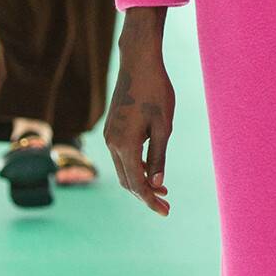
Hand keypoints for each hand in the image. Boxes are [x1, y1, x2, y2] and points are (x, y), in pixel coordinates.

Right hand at [105, 7, 174, 214]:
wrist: (138, 63)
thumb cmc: (156, 91)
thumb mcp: (164, 126)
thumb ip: (159, 156)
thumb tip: (157, 182)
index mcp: (125, 144)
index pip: (137, 183)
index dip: (150, 200)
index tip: (165, 211)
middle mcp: (112, 143)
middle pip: (127, 181)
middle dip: (145, 195)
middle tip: (166, 205)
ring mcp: (109, 135)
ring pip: (123, 170)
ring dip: (140, 182)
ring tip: (162, 189)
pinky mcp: (111, 128)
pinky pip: (121, 156)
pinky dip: (134, 167)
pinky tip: (151, 169)